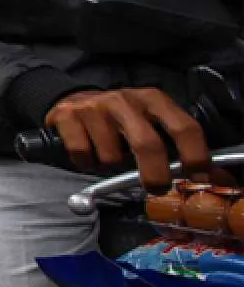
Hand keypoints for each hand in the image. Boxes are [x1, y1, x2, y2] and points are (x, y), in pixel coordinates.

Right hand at [45, 87, 208, 191]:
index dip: (195, 155)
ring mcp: (95, 106)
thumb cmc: (119, 120)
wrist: (71, 101)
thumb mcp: (150, 124)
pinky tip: (87, 153)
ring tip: (107, 156)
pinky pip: (82, 153)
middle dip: (154, 174)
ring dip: (109, 166)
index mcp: (153, 99)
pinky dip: (84, 162)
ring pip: (110, 155)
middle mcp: (125, 99)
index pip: (184, 127)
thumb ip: (179, 147)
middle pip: (147, 144)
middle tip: (155, 187)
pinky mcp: (67, 115)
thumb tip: (218, 180)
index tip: (197, 177)